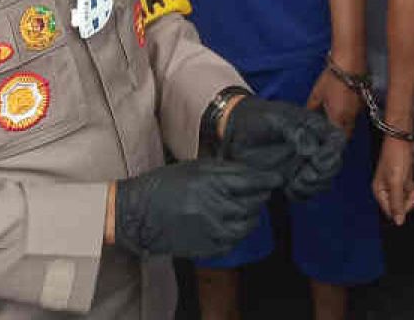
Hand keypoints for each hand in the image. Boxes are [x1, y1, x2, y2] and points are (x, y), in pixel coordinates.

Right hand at [113, 159, 279, 258]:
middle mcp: (215, 204)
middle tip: (258, 192)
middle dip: (260, 196)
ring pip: (248, 223)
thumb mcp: (193, 167)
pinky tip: (230, 224)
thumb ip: (222, 170)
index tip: (276, 178)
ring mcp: (212, 228)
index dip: (268, 179)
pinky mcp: (208, 247)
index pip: (252, 180)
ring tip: (245, 209)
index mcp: (211, 181)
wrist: (138, 214)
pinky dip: (238, 232)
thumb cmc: (164, 185)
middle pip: (254, 202)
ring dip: (251, 215)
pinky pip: (234, 240)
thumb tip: (249, 172)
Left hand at [222, 96, 344, 200]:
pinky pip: (307, 191)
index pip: (337, 140)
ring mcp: (304, 163)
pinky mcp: (293, 177)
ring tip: (294, 184)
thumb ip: (295, 130)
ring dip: (314, 186)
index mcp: (314, 127)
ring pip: (323, 180)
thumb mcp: (275, 118)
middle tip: (304, 176)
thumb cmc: (257, 118)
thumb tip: (312, 150)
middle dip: (324, 174)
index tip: (316, 161)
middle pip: (334, 164)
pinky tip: (288, 190)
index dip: (332, 153)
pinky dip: (302, 194)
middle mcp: (314, 146)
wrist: (236, 129)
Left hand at [305, 68, 361, 137]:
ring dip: (344, 124)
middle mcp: (351, 117)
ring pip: (352, 123)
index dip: (332, 142)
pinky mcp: (363, 101)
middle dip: (339, 135)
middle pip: (346, 132)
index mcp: (339, 118)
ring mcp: (359, 109)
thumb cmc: (331, 79)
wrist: (349, 63)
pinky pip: (355, 113)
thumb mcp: (317, 93)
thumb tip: (308, 116)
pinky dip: (349, 115)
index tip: (326, 143)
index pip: (337, 138)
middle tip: (329, 133)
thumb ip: (312, 107)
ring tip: (334, 122)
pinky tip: (342, 109)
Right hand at [373, 136, 413, 225]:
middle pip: (399, 206)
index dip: (401, 210)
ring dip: (413, 195)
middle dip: (409, 201)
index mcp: (379, 191)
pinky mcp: (403, 178)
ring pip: (406, 198)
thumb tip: (398, 222)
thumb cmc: (395, 156)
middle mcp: (386, 189)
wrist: (403, 139)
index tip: (410, 201)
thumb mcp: (396, 182)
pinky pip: (410, 190)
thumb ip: (397, 203)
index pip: (390, 211)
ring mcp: (395, 183)